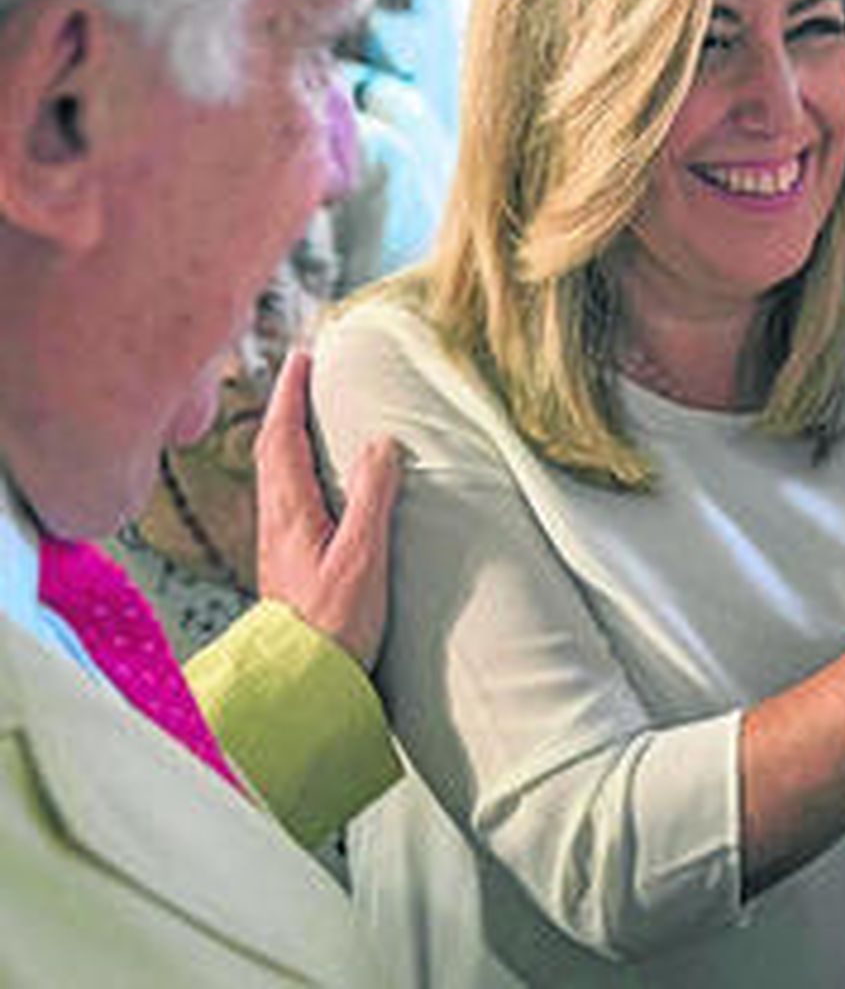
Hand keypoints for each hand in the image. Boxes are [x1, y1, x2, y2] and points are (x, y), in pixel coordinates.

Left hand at [254, 348, 402, 668]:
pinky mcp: (286, 559)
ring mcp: (277, 541)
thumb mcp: (362, 557)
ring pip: (274, 471)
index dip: (291, 394)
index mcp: (291, 512)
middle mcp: (276, 520)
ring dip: (287, 433)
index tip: (303, 357)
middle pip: (271, 449)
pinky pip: (284, 494)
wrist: (303, 680)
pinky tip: (312, 476)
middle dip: (285, 405)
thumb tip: (381, 443)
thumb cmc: (334, 626)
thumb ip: (372, 498)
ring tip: (307, 412)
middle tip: (304, 372)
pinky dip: (293, 466)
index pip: (283, 436)